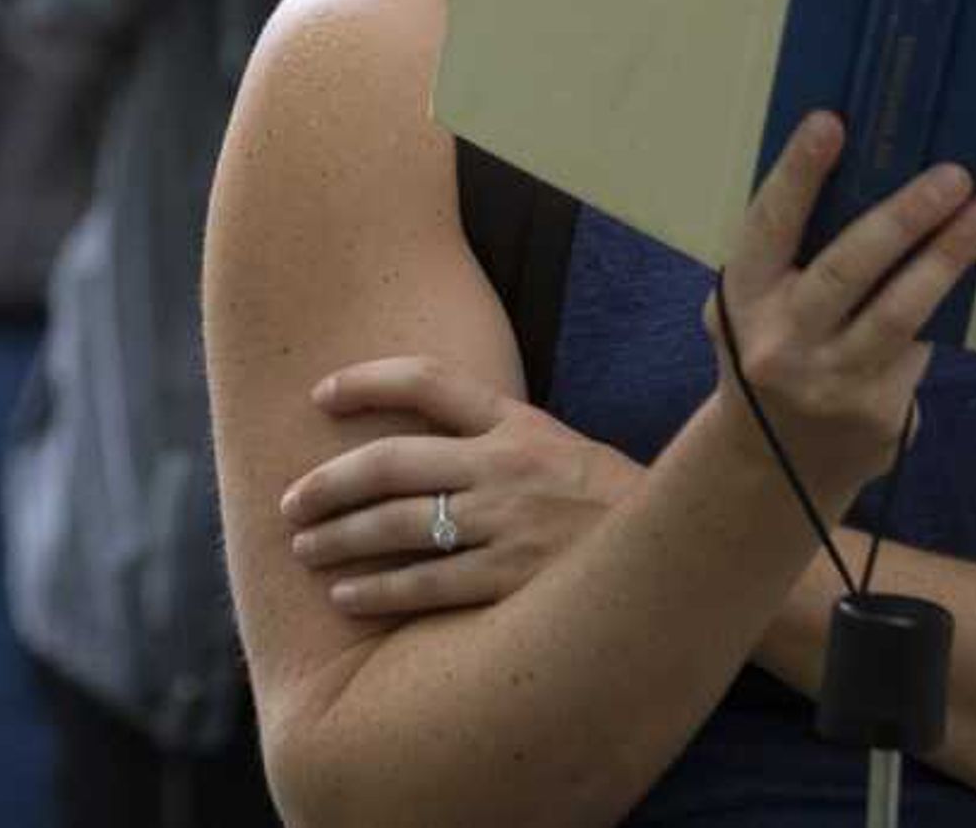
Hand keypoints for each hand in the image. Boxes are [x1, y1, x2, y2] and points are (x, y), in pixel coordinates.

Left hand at [282, 355, 640, 619]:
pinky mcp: (514, 583)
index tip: (319, 394)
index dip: (367, 380)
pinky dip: (380, 590)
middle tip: (290, 499)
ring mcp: (510, 526)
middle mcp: (507, 468)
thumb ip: (501, 444)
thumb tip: (426, 444)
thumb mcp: (564, 452)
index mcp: (521, 425)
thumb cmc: (617, 511)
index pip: (430, 381)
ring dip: (341, 538)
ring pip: (398, 526)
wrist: (686, 563)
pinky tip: (346, 596)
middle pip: (392, 462)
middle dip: (330, 481)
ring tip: (303, 548)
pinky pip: (429, 585)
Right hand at [708, 114, 975, 516]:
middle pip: (848, 268)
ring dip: (948, 258)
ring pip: (899, 311)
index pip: (769, 226)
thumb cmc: (772, 352)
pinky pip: (919, 347)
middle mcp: (780, 341)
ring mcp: (830, 382)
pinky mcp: (877, 413)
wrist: (773, 467)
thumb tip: (861, 177)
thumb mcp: (753, 308)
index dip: (798, 174)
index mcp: (742, 298)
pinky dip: (945, 306)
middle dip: (905, 217)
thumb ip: (787, 260)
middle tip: (954, 175)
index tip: (831, 122)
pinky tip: (975, 272)